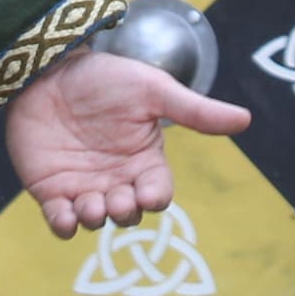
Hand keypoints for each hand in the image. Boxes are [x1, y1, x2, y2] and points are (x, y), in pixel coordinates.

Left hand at [4, 48, 250, 237]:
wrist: (49, 69)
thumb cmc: (104, 78)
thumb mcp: (153, 90)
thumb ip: (194, 110)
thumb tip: (245, 119)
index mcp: (144, 161)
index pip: (158, 193)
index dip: (155, 199)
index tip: (148, 193)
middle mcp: (116, 179)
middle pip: (128, 214)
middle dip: (124, 212)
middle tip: (116, 198)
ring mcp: (83, 187)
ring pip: (96, 221)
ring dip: (96, 219)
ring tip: (90, 205)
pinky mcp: (51, 191)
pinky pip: (60, 221)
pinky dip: (64, 226)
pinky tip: (65, 217)